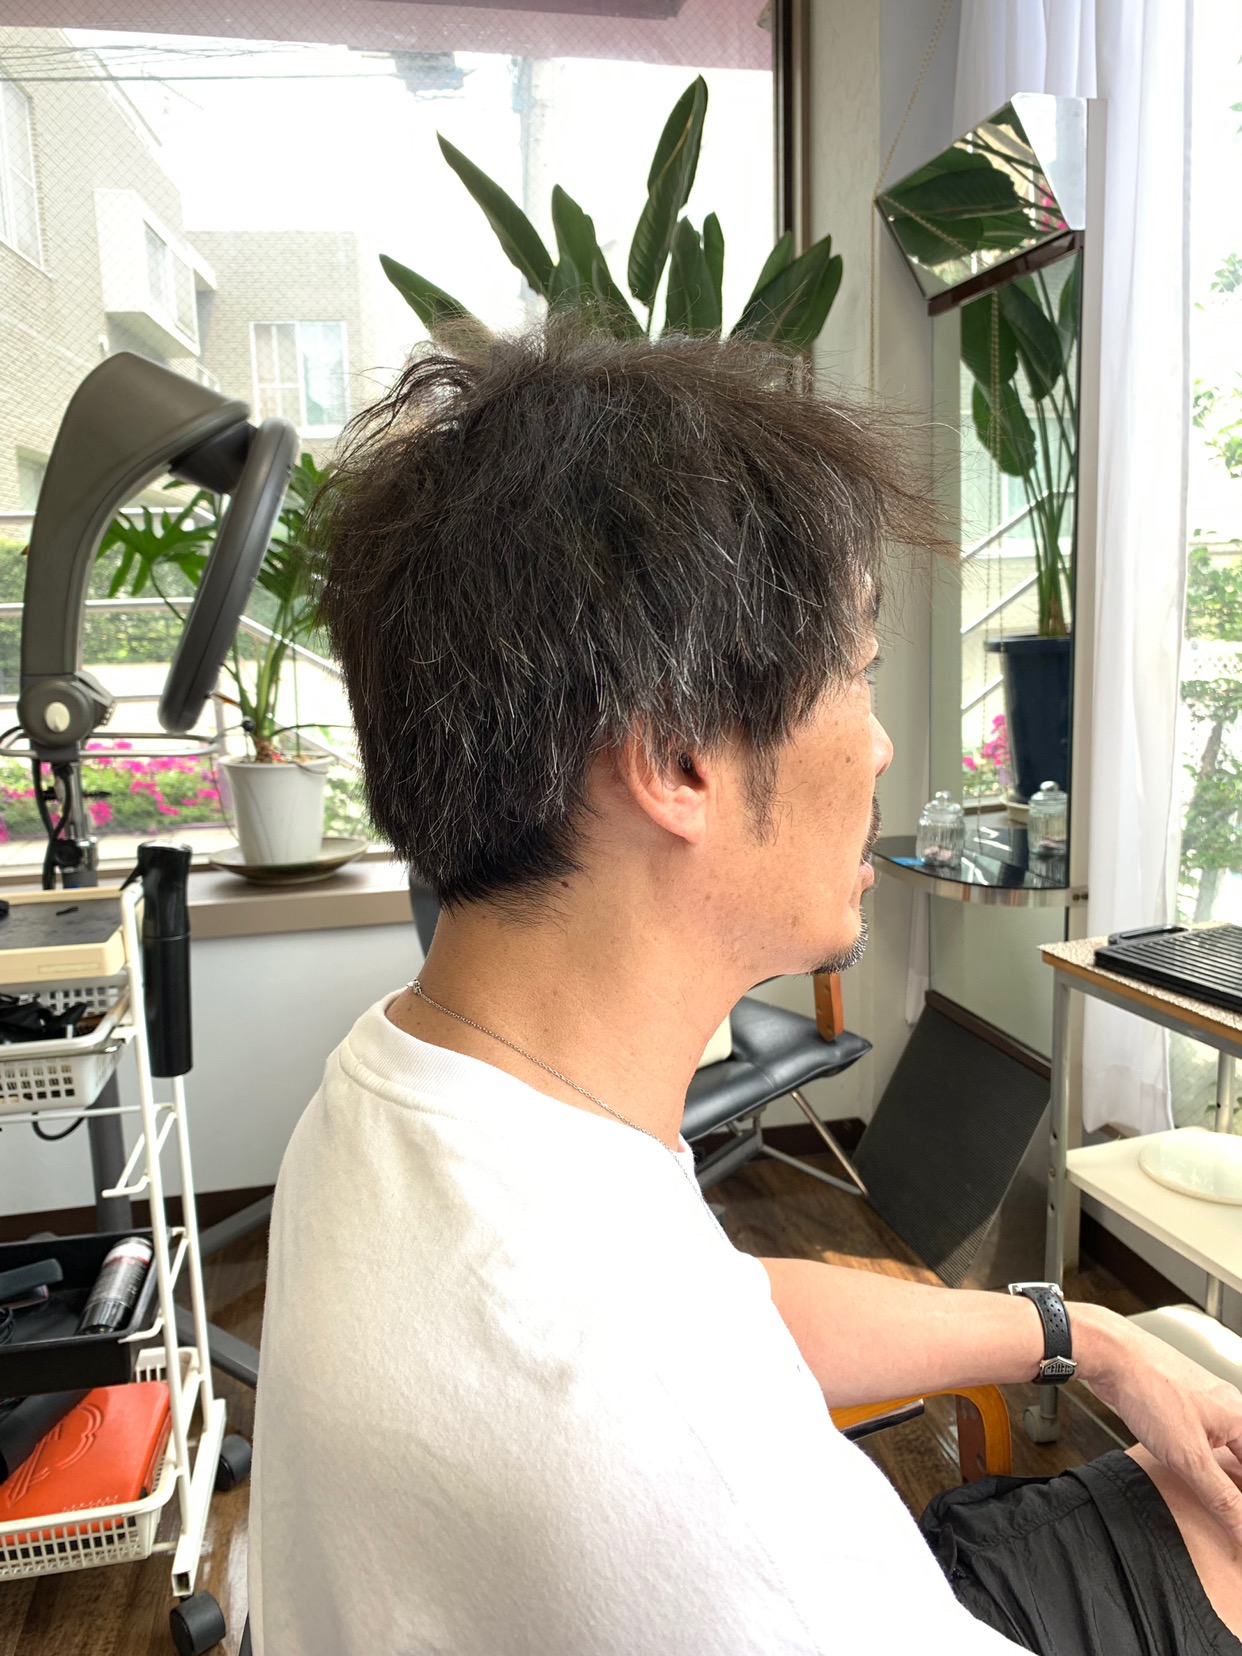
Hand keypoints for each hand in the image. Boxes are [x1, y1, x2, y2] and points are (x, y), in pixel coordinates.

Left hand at [1076, 1305, 1241, 1542]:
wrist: (1111, 1353)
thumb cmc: (1149, 1390)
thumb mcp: (1189, 1457)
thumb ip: (1221, 1497)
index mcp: (1240, 1418)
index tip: (1237, 1520)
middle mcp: (1226, 1406)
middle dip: (1237, 1485)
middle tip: (1231, 1514)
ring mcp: (1202, 1401)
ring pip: (1225, 1443)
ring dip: (1223, 1472)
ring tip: (1219, 1499)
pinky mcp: (1179, 1401)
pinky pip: (1202, 1434)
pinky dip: (1202, 1455)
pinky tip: (1189, 1467)